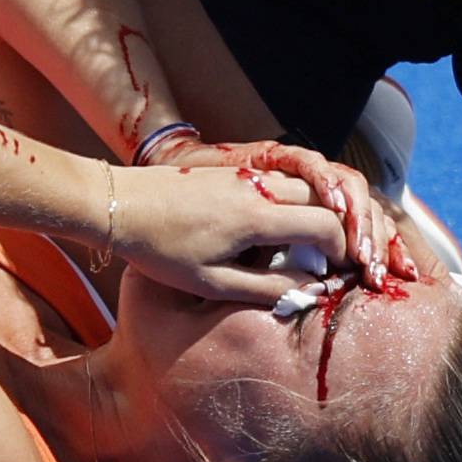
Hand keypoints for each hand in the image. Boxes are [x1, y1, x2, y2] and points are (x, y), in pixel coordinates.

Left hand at [110, 165, 348, 303]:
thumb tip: (311, 290)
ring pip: (307, 185)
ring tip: (315, 245)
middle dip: (341, 228)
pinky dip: (299, 201)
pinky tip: (285, 229)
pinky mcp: (236, 171)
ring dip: (321, 211)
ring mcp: (247, 175)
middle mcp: (258, 187)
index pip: (325, 225)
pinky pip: (283, 180)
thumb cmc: (160, 249)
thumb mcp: (212, 283)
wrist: (119, 205)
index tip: (339, 271)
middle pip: (325, 198)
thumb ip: (267, 288)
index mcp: (256, 217)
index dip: (342, 249)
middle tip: (337, 258)